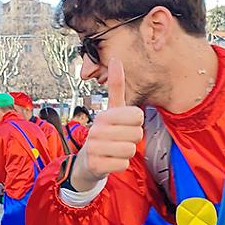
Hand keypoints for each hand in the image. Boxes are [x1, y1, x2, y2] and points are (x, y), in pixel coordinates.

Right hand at [69, 59, 141, 191]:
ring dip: (126, 153)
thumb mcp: (111, 110)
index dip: (136, 123)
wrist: (87, 162)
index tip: (124, 125)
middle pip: (137, 134)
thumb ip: (116, 86)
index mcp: (103, 115)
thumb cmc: (104, 133)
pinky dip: (119, 164)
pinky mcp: (95, 165)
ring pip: (130, 150)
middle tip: (119, 140)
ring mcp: (93, 148)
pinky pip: (123, 164)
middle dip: (132, 139)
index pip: (138, 116)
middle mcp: (96, 130)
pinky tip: (109, 161)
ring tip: (114, 151)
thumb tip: (115, 59)